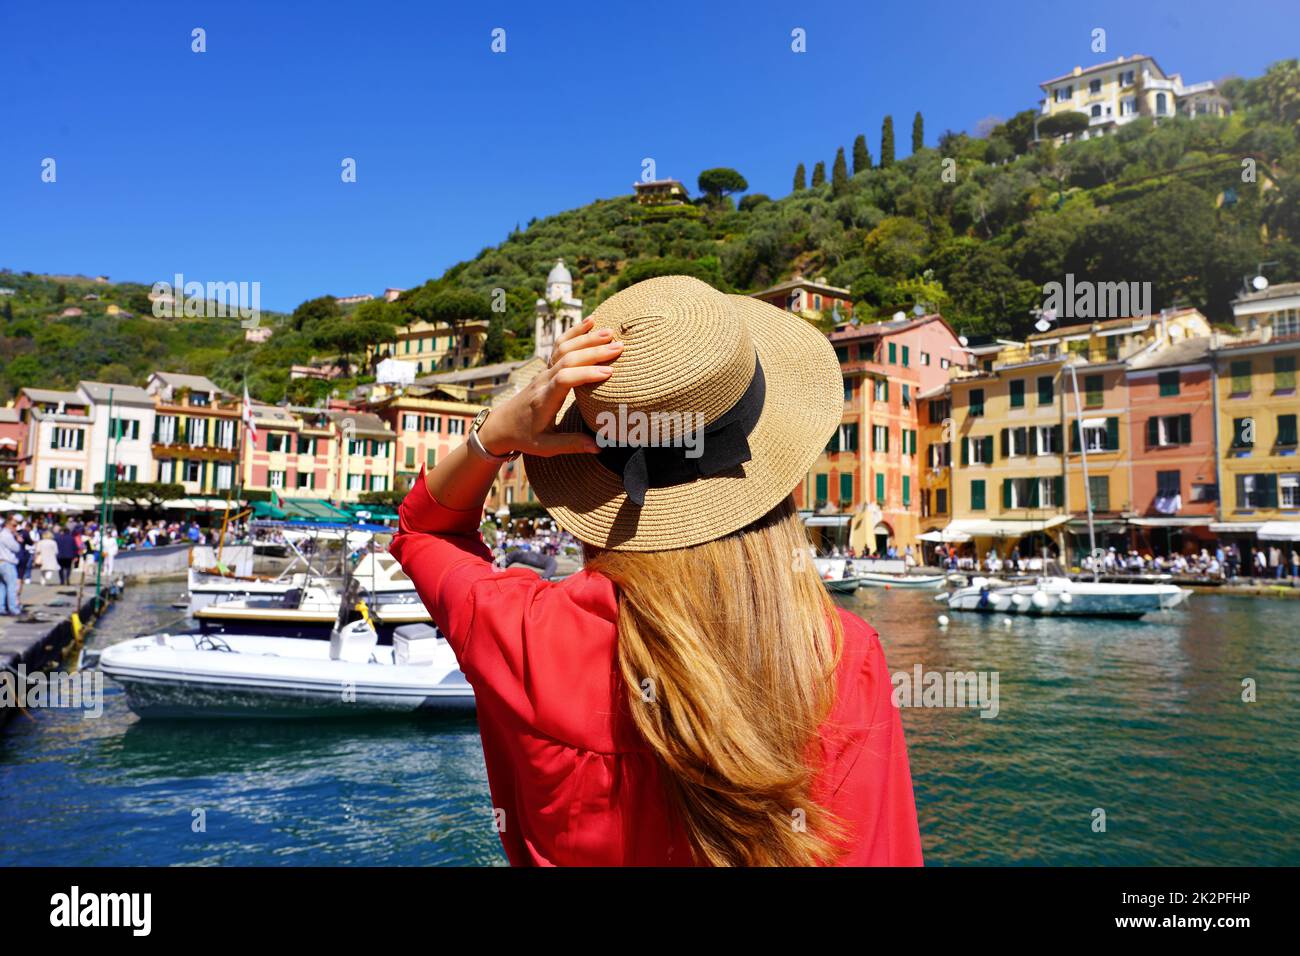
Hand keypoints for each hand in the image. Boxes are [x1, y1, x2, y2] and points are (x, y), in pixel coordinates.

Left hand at [477, 317, 620, 456]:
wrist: (502, 425)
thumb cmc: (525, 437)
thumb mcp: (546, 446)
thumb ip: (572, 445)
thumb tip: (600, 447)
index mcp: (544, 400)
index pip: (564, 379)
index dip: (586, 373)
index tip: (609, 372)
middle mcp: (544, 381)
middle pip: (568, 359)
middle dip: (593, 351)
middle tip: (619, 347)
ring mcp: (544, 372)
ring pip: (564, 348)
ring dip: (587, 338)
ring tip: (610, 332)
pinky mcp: (547, 368)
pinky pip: (560, 345)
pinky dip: (575, 331)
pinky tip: (591, 322)